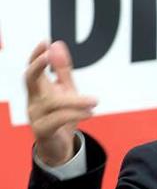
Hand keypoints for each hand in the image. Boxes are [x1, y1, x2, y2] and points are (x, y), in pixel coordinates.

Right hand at [25, 40, 96, 165]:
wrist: (60, 146)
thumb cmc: (63, 115)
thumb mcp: (65, 91)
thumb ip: (62, 70)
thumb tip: (57, 44)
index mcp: (38, 89)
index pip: (33, 69)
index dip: (37, 55)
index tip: (45, 41)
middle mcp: (33, 100)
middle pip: (29, 79)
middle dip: (37, 65)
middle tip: (49, 55)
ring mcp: (35, 115)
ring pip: (53, 102)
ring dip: (75, 100)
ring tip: (95, 101)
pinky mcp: (42, 130)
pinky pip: (59, 118)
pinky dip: (76, 114)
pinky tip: (90, 112)